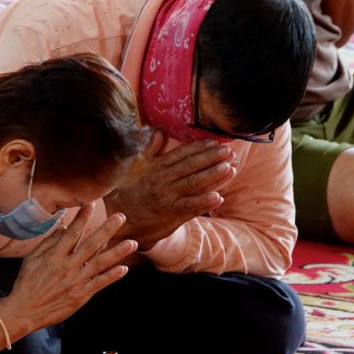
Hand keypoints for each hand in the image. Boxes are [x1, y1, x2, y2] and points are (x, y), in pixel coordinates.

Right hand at [4, 206, 136, 333]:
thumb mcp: (32, 259)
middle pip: (91, 245)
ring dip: (117, 252)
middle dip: (107, 230)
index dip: (82, 218)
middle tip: (120, 217)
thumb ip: (49, 242)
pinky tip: (124, 268)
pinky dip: (112, 276)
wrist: (25, 310)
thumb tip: (64, 227)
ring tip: (132, 243)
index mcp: (54, 256)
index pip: (71, 233)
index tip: (91, 205)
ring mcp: (76, 281)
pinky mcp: (81, 295)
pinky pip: (99, 283)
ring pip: (100, 263)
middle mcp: (67, 266)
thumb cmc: (27, 282)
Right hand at [104, 133, 234, 249]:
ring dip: (213, 177)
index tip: (214, 142)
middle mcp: (162, 182)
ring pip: (193, 185)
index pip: (180, 155)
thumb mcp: (134, 169)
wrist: (123, 221)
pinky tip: (218, 197)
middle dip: (211, 159)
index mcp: (155, 169)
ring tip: (230, 169)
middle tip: (228, 152)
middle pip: (190, 167)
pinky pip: (190, 208)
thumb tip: (158, 132)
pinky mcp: (172, 216)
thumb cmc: (130, 193)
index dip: (198, 148)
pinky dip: (204, 203)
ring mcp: (168, 199)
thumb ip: (148, 150)